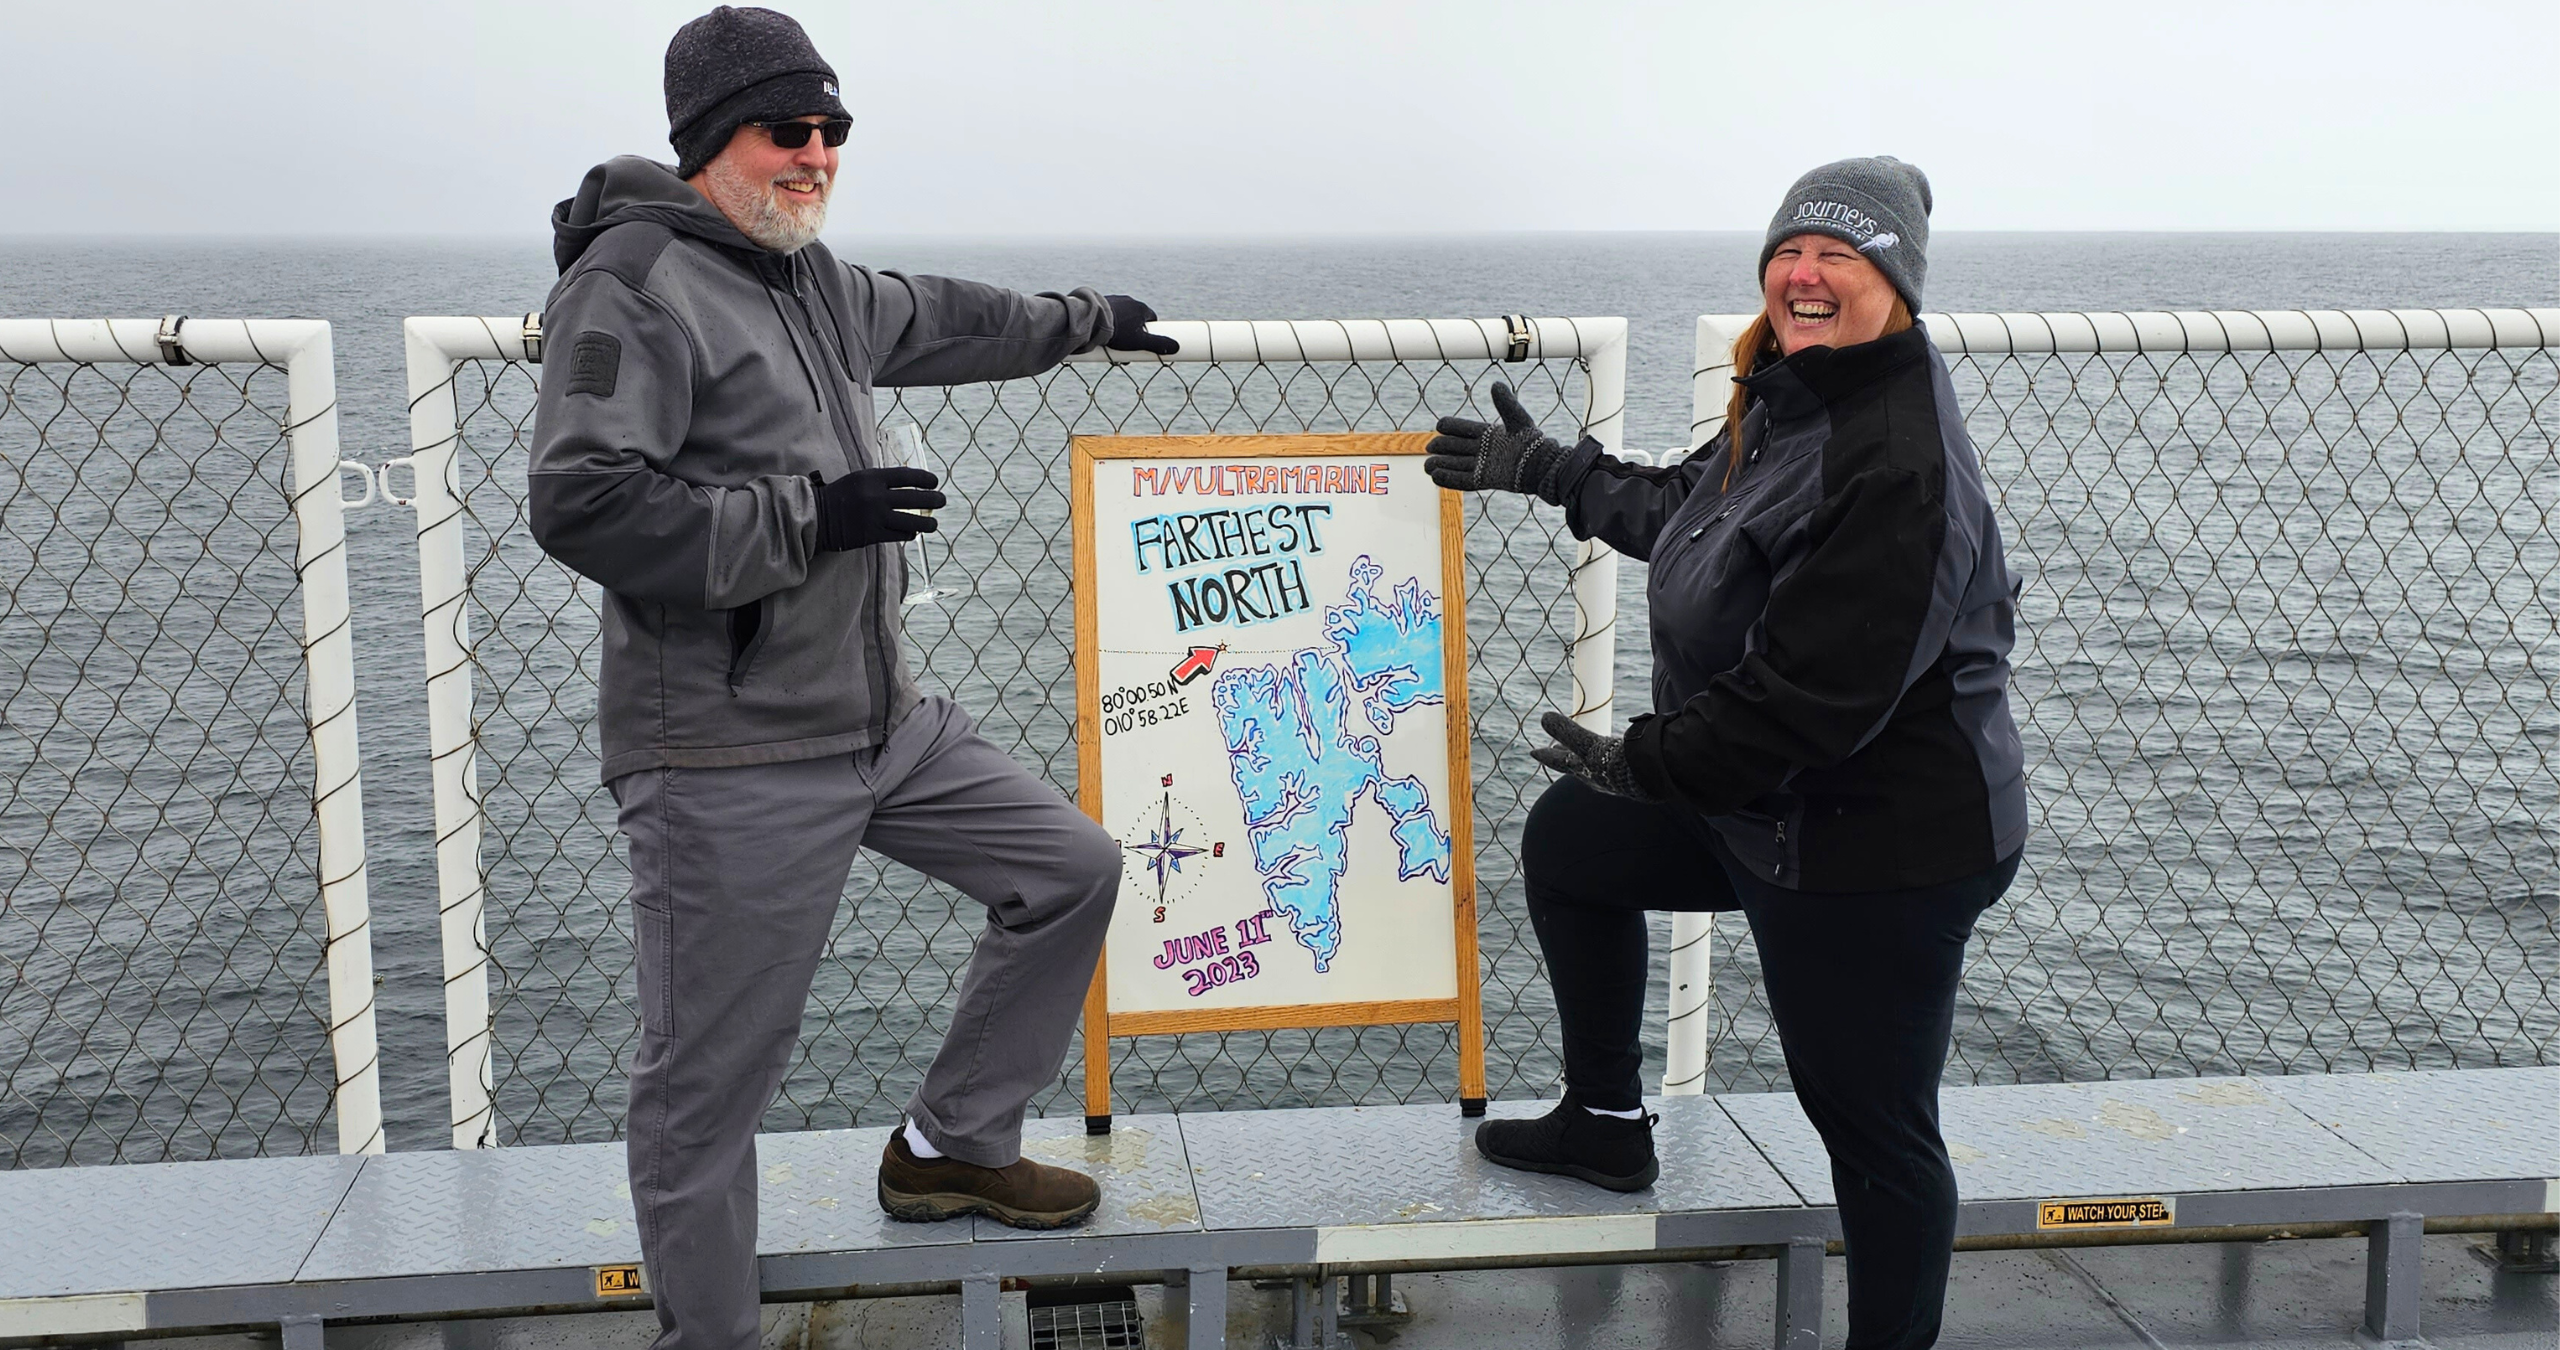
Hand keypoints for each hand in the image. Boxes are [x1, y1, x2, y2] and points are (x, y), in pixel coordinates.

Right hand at [814, 466, 944, 551]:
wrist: (818, 517)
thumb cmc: (842, 495)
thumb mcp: (860, 479)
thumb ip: (883, 481)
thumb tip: (912, 483)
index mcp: (872, 478)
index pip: (907, 476)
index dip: (925, 478)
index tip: (935, 481)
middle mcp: (875, 496)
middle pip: (915, 498)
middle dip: (934, 500)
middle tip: (942, 501)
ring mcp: (875, 517)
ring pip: (912, 522)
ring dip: (927, 524)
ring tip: (933, 524)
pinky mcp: (872, 535)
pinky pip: (899, 535)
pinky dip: (909, 534)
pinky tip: (912, 532)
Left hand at [1103, 295, 1179, 355]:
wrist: (1092, 320)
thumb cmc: (1118, 331)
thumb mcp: (1140, 341)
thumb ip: (1158, 345)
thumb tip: (1177, 347)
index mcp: (1141, 308)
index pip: (1152, 319)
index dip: (1151, 331)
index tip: (1146, 341)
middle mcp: (1130, 301)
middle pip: (1137, 318)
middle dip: (1134, 331)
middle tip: (1128, 346)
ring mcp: (1115, 300)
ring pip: (1123, 315)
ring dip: (1122, 326)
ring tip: (1115, 340)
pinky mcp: (1102, 302)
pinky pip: (1110, 313)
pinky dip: (1110, 321)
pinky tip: (1105, 331)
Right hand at [1426, 381, 1579, 502]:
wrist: (1541, 465)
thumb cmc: (1532, 442)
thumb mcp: (1518, 419)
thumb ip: (1505, 403)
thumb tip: (1495, 384)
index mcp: (1490, 434)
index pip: (1465, 429)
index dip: (1452, 427)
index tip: (1439, 425)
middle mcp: (1484, 450)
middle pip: (1458, 448)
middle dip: (1442, 448)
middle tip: (1429, 447)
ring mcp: (1485, 466)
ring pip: (1458, 465)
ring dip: (1442, 465)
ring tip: (1427, 466)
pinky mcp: (1486, 480)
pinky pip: (1464, 480)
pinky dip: (1450, 479)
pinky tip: (1436, 478)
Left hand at [1530, 710, 1653, 800]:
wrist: (1650, 777)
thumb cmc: (1615, 763)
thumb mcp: (1587, 744)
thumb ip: (1566, 731)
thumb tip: (1543, 718)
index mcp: (1581, 770)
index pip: (1557, 761)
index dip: (1544, 755)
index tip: (1531, 752)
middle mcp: (1594, 776)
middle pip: (1574, 764)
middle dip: (1564, 755)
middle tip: (1555, 748)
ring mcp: (1612, 777)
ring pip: (1593, 765)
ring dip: (1585, 756)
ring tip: (1585, 749)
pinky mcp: (1629, 776)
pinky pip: (1612, 764)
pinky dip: (1606, 757)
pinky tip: (1614, 754)